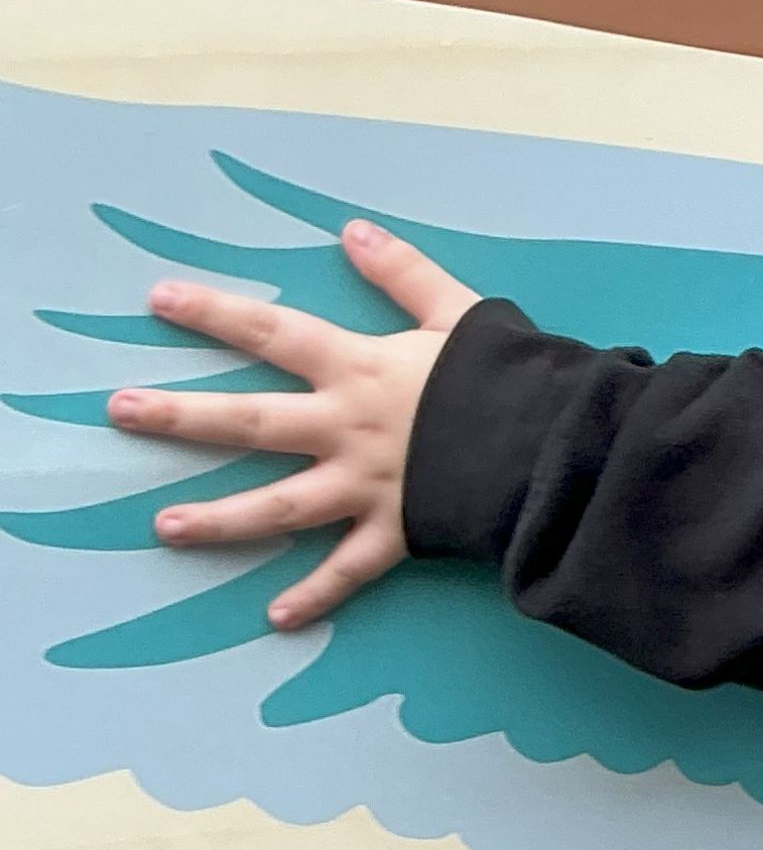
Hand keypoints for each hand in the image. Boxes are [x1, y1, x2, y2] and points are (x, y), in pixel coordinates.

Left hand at [106, 222, 483, 629]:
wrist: (554, 446)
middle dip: (181, 417)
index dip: (216, 314)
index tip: (157, 300)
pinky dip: (316, 596)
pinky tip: (275, 617)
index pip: (273, 333)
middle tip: (120, 411)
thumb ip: (404, 274)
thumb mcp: (459, 312)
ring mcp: (367, 486)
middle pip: (250, 421)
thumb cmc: (511, 376)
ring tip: (165, 528)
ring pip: (280, 506)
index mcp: (359, 369)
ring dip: (221, 519)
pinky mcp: (396, 532)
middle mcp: (347, 429)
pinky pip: (349, 570)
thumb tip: (354, 232)